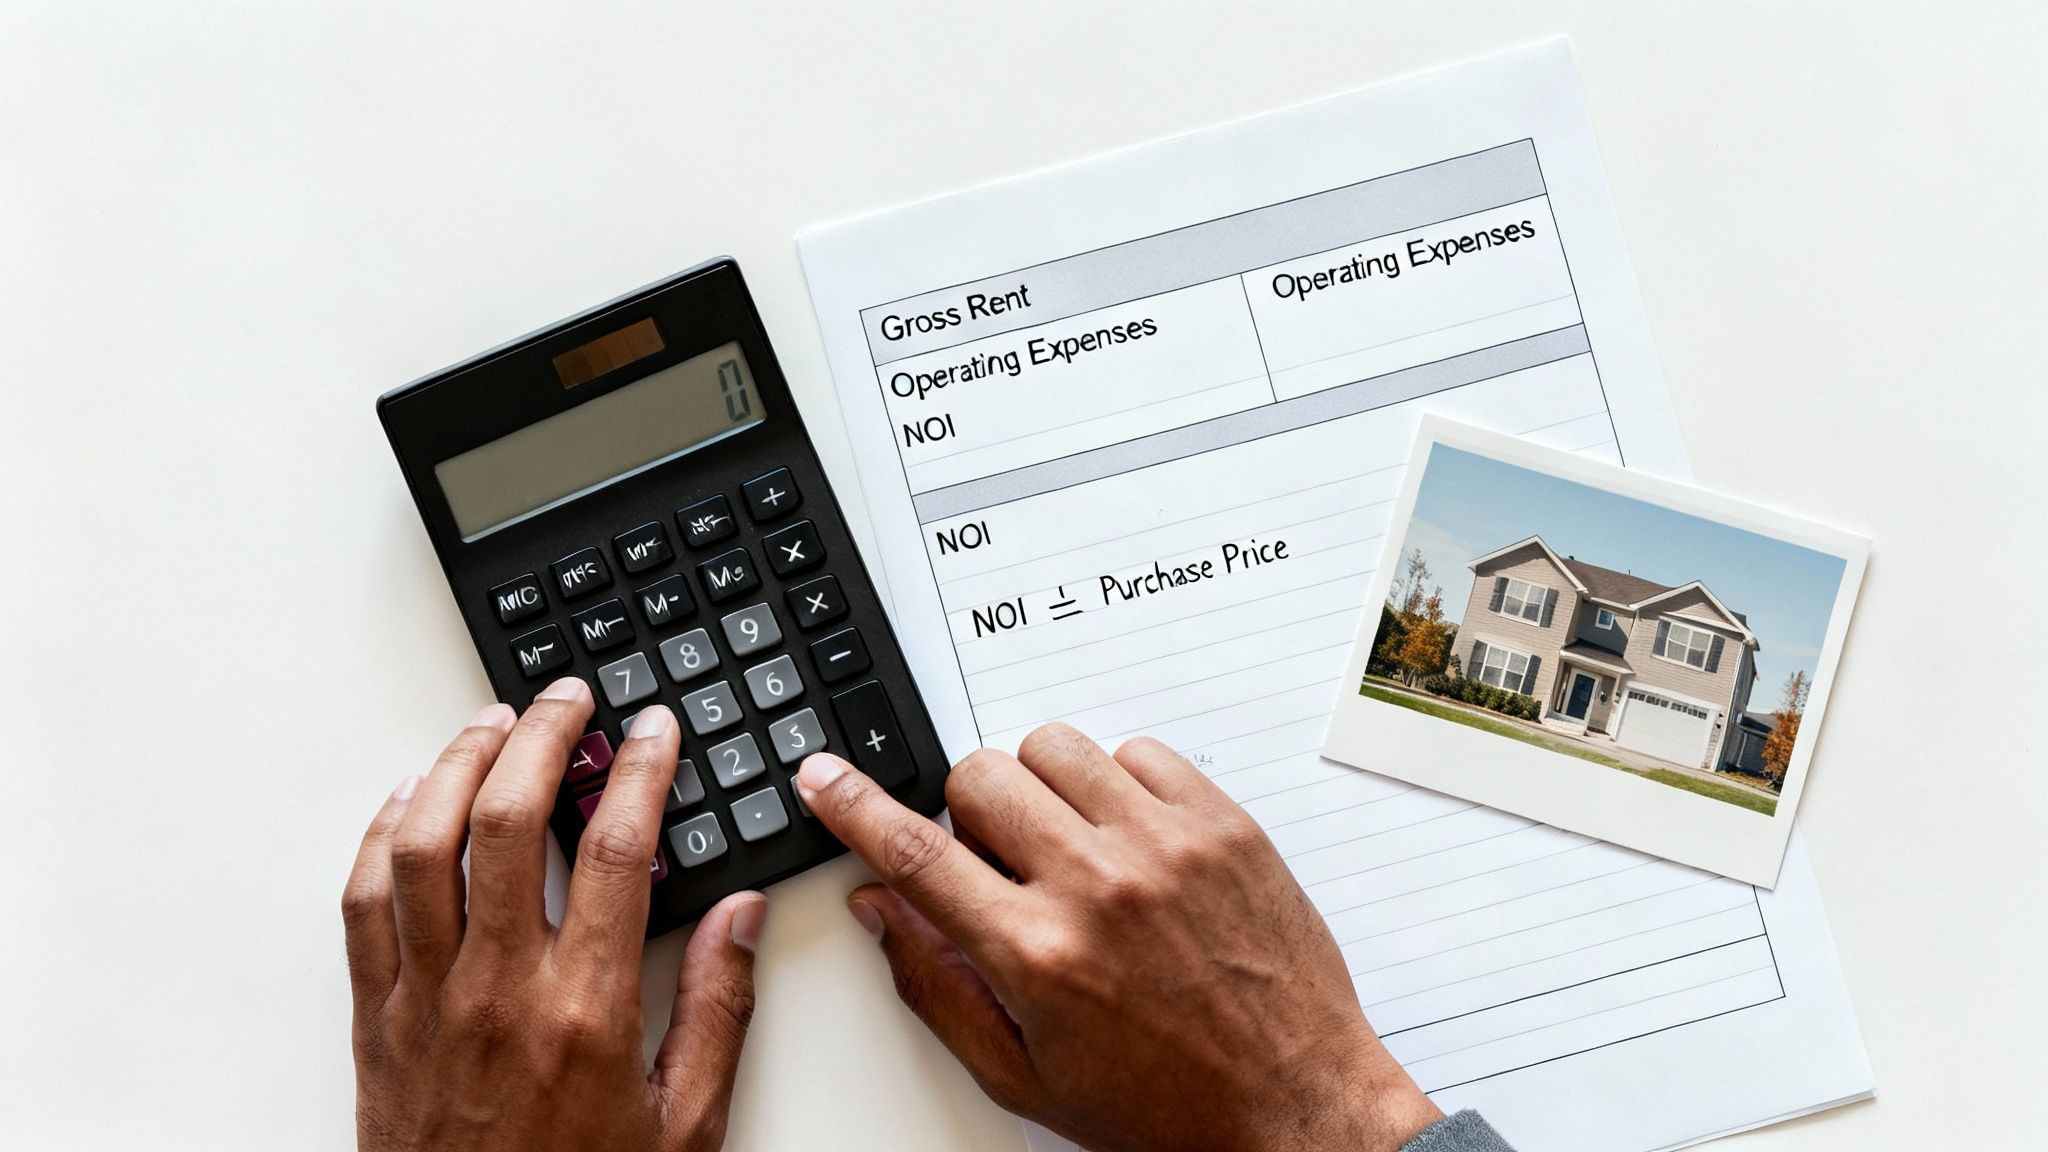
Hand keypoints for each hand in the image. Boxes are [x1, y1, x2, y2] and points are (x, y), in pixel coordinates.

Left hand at [341, 678, 765, 1151]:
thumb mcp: (685, 1124)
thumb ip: (720, 1011)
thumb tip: (743, 916)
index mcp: (585, 1011)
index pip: (615, 851)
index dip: (640, 772)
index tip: (655, 732)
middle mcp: (497, 991)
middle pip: (505, 821)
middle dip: (541, 738)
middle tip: (569, 699)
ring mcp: (425, 1000)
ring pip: (422, 845)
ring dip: (456, 766)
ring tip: (492, 725)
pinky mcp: (375, 1018)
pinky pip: (363, 902)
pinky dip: (382, 835)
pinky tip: (408, 800)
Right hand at [795, 725, 1441, 1151]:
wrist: (1295, 1106)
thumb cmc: (1165, 1104)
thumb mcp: (1023, 1073)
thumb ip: (935, 983)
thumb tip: (879, 906)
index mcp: (1037, 954)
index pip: (916, 852)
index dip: (854, 805)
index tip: (823, 776)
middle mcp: (1098, 886)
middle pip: (979, 778)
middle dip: (968, 813)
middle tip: (998, 862)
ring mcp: (1166, 845)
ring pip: (1052, 746)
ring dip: (1039, 787)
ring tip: (1067, 845)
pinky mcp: (1222, 825)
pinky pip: (1137, 750)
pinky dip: (1117, 783)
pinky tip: (1128, 839)